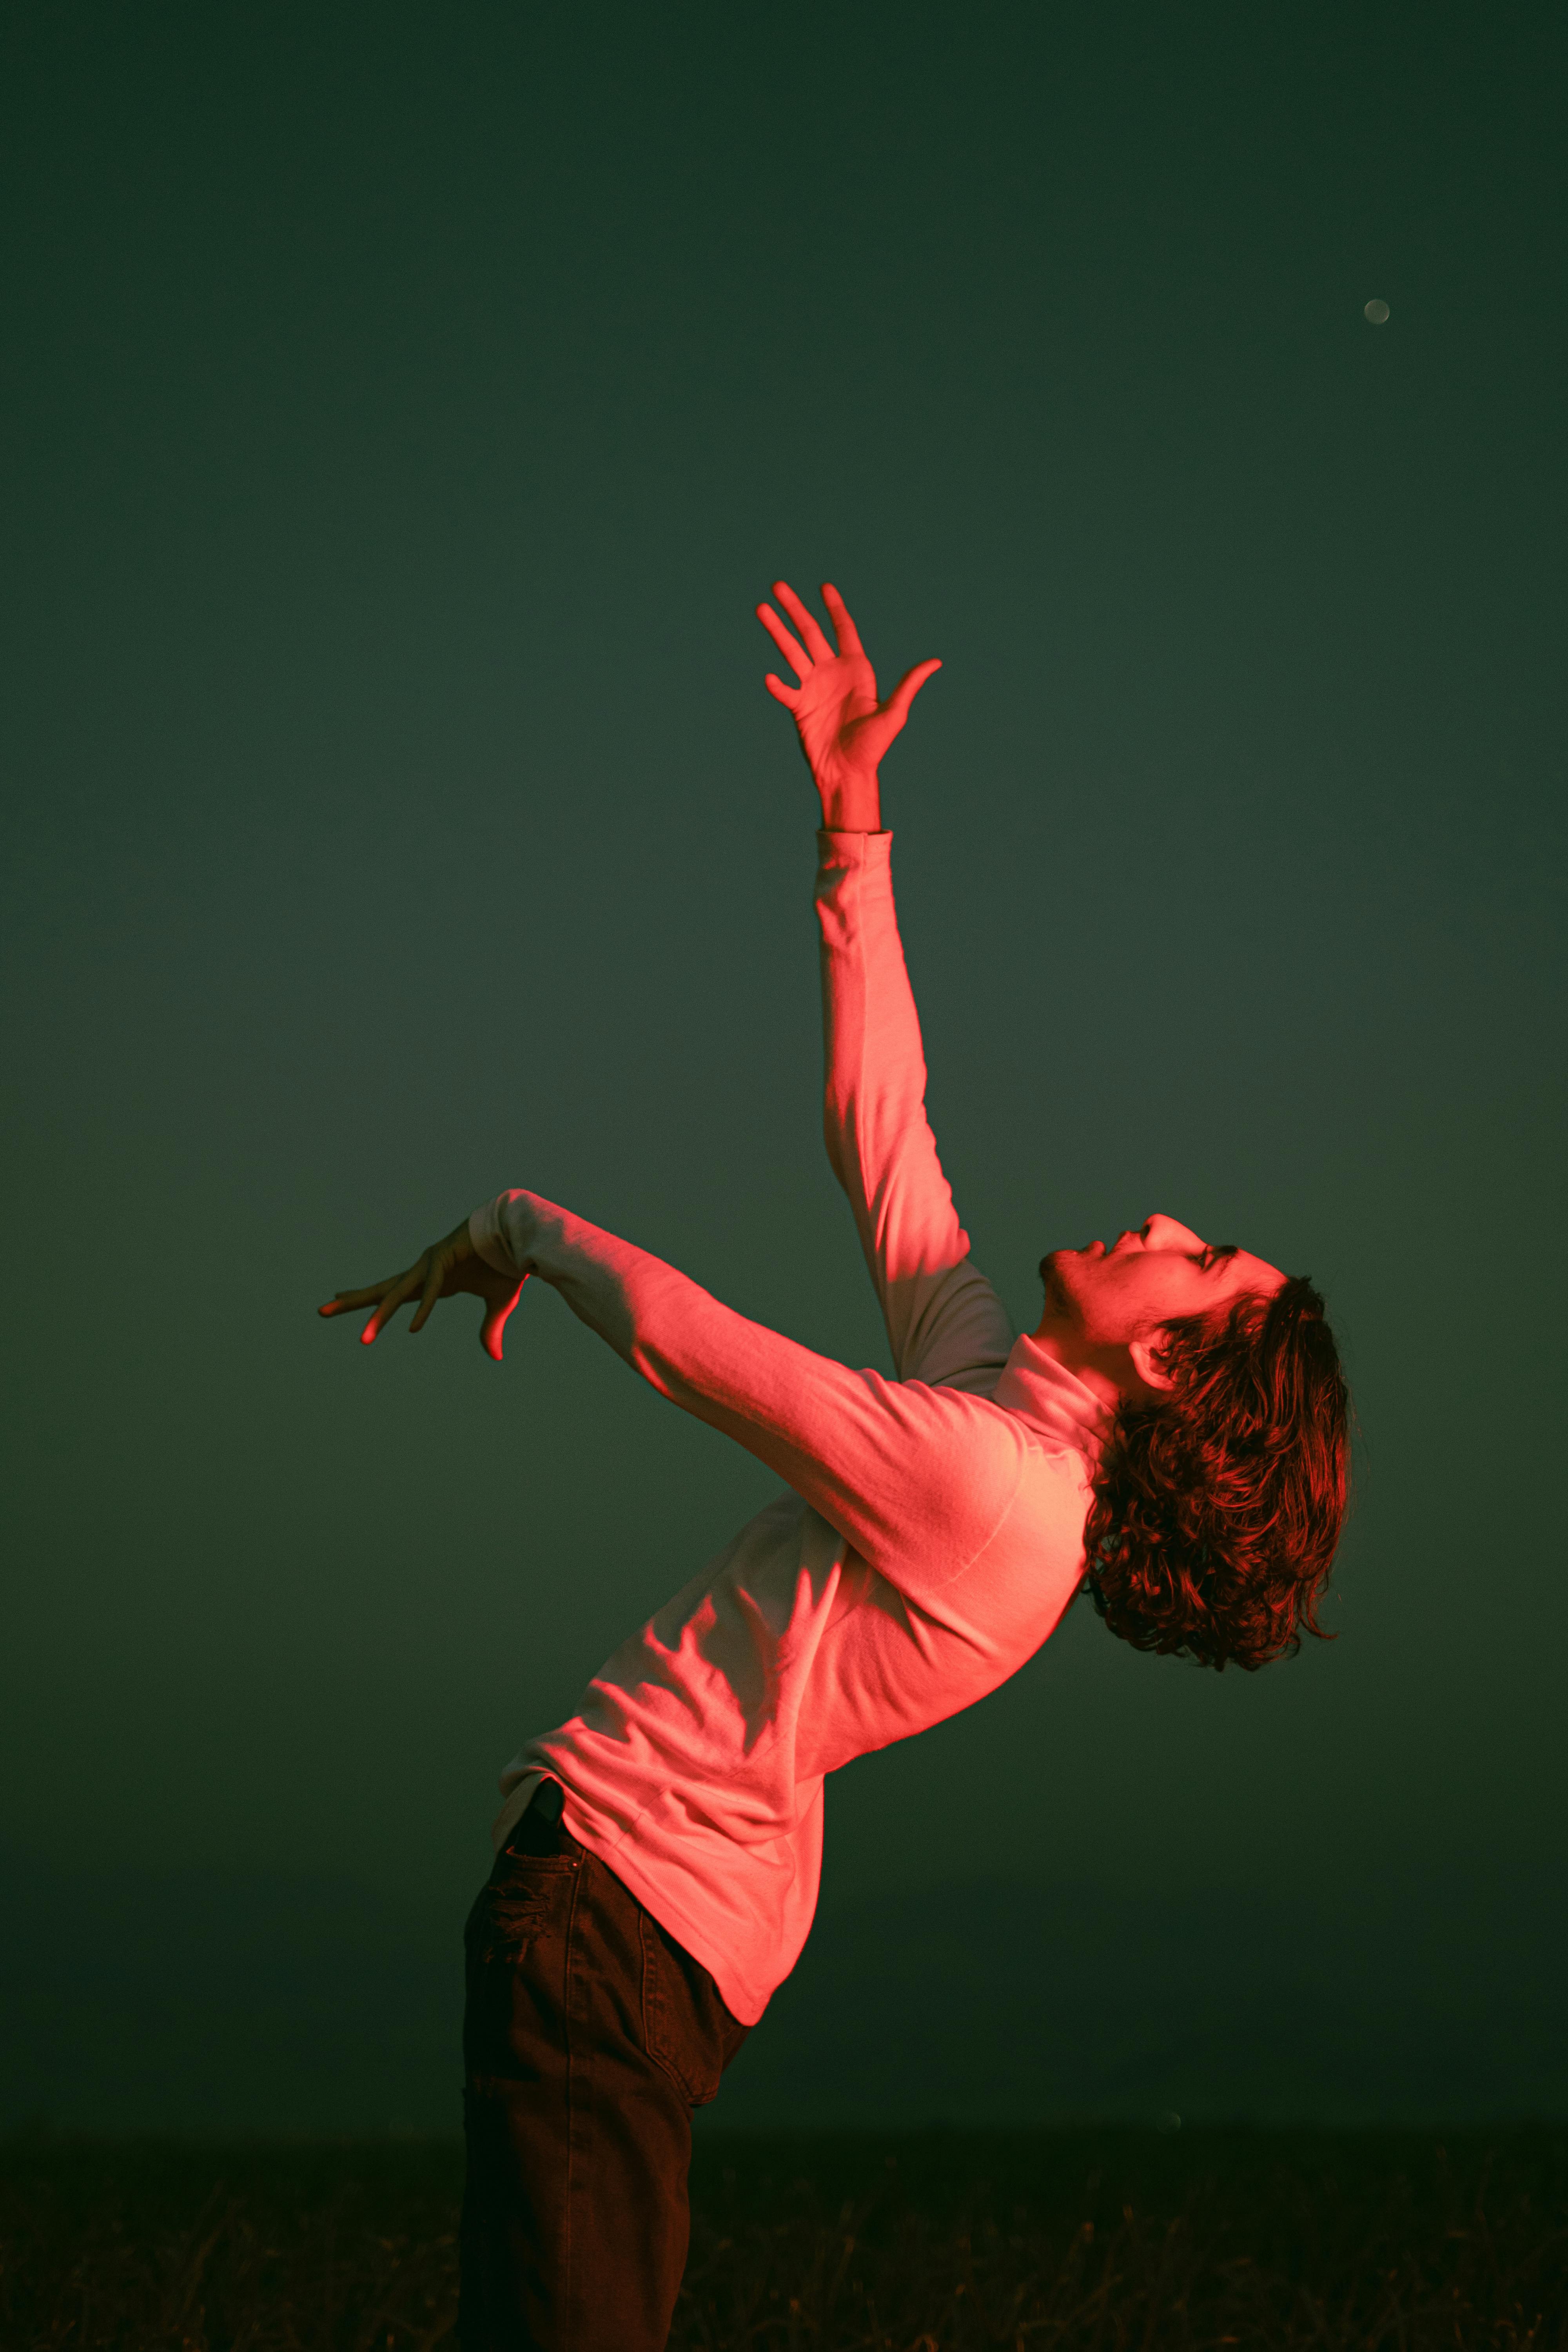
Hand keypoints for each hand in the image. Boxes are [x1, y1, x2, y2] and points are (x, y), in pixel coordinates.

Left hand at [318, 1219, 526, 1361]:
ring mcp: (431, 1264)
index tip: (341, 1297)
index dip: (371, 1300)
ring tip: (362, 1339)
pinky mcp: (444, 1260)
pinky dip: (423, 1309)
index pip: (395, 1292)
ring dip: (380, 1316)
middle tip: (322, 1311)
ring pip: (398, 1293)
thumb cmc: (508, 1264)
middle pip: (383, 1290)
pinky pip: (431, 1290)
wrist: (520, 1232)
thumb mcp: (498, 1304)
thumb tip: (494, 1357)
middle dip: (354, 1301)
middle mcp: (425, 1272)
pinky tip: (412, 1328)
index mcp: (433, 1280)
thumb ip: (489, 1329)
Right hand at [756, 582, 940, 827]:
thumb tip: (935, 662)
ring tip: (761, 608)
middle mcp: (832, 673)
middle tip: (778, 585)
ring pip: (791, 651)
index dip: (834, 607)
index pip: (843, 629)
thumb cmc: (873, 748)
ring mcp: (813, 687)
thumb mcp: (894, 715)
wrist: (848, 774)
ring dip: (776, 630)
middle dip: (795, 609)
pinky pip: (784, 690)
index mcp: (856, 670)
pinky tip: (770, 677)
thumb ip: (909, 685)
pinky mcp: (798, 706)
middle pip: (810, 632)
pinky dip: (776, 684)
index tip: (824, 586)